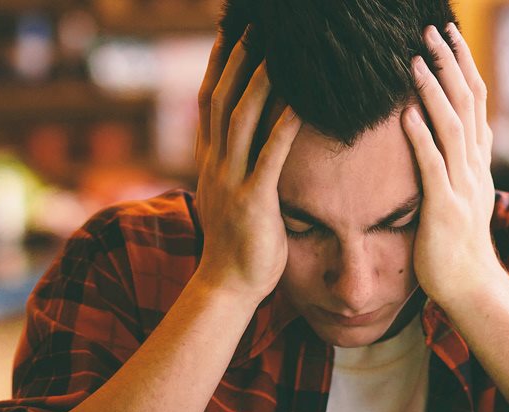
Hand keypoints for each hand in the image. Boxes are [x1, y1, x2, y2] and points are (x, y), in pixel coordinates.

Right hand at [191, 30, 302, 304]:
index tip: (231, 33)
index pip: (208, 102)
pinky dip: (283, 126)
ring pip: (240, 119)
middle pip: (220, 99)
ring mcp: (230, 182)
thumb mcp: (229, 195)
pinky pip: (269, 156)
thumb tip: (248, 143)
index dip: (218, 64)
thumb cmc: (237, 243)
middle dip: (237, 59)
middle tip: (254, 27)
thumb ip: (235, 166)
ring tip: (278, 51)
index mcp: (209, 161)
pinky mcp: (253, 201)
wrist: (226, 286)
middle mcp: (214, 164)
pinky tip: (300, 103)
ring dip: (259, 81)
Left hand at [401, 23, 500, 304]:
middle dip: (450, 63)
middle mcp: (474, 166)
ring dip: (434, 91)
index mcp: (477, 160)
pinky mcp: (444, 208)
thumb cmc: (456, 242)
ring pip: (452, 127)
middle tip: (432, 29)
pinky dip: (421, 139)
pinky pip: (433, 167)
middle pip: (467, 103)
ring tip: (416, 60)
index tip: (448, 34)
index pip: (474, 100)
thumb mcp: (460, 193)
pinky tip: (405, 115)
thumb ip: (454, 162)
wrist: (470, 286)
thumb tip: (441, 131)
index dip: (462, 65)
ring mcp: (462, 186)